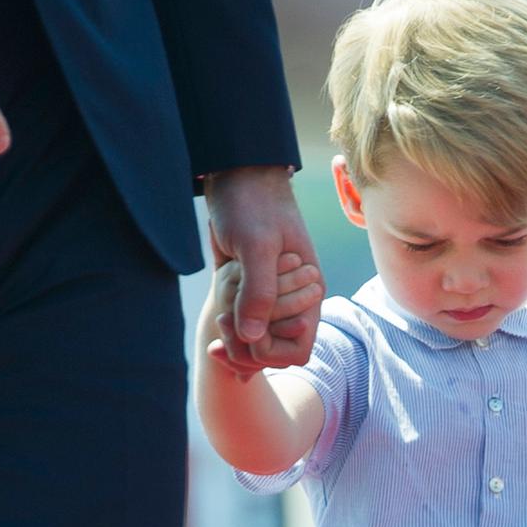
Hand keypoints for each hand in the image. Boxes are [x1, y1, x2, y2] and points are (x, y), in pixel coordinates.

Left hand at [204, 165, 322, 367]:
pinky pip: (245, 323)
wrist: (236, 174)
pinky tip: (218, 319)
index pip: (297, 350)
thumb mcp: (256, 244)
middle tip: (221, 325)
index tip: (241, 330)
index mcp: (308, 294)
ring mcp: (271, 296)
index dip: (269, 352)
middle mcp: (293, 301)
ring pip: (257, 340)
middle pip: (274, 352)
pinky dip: (231, 327)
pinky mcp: (250, 288)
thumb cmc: (253, 203)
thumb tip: (253, 338)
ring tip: (219, 318)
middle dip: (247, 349)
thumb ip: (259, 292)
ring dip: (237, 338)